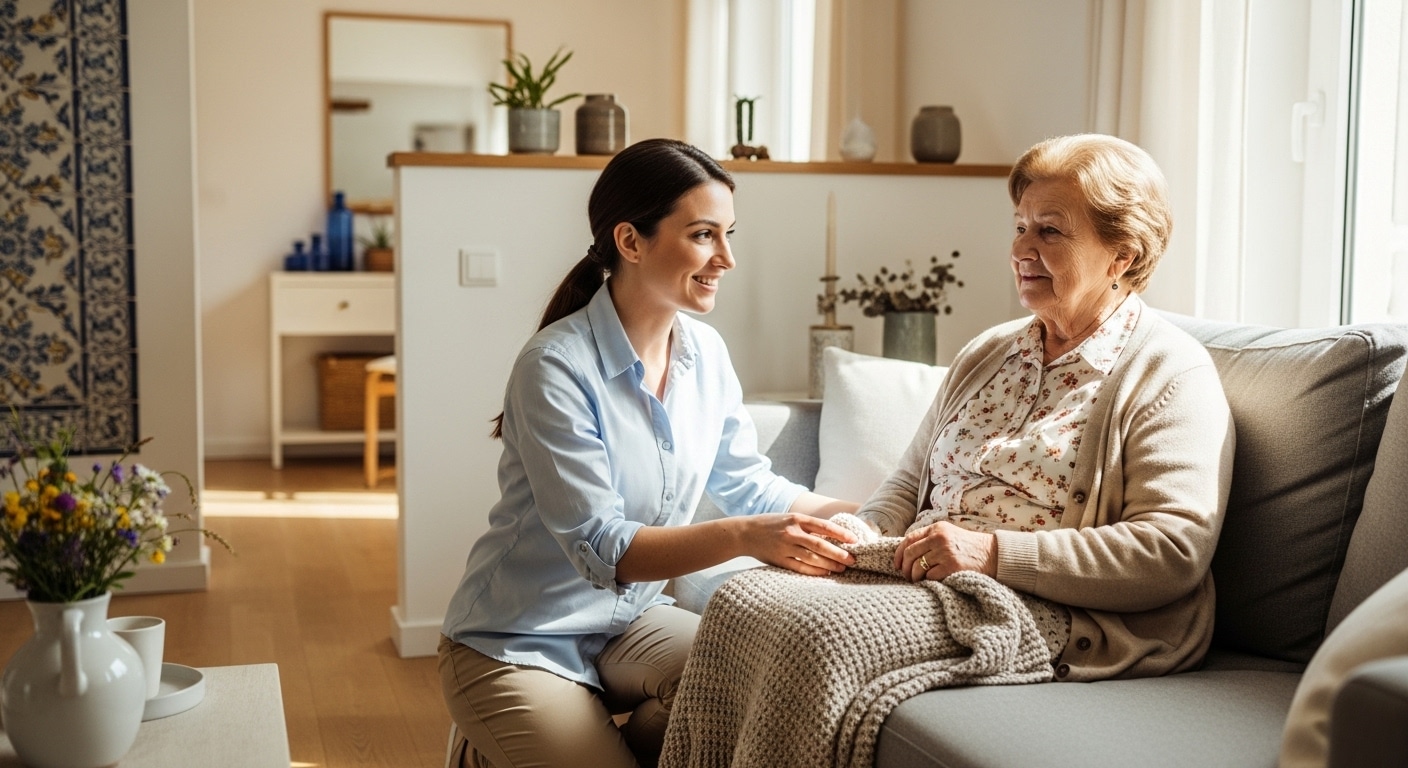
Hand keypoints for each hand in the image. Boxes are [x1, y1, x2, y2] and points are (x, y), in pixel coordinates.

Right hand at [743, 513, 857, 576]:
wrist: (745, 533)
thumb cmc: (771, 525)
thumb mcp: (789, 518)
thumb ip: (807, 526)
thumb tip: (832, 535)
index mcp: (796, 519)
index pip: (824, 526)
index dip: (841, 534)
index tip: (854, 540)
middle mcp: (792, 532)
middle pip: (820, 545)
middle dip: (839, 553)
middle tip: (853, 560)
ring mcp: (785, 547)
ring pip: (812, 558)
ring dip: (830, 564)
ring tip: (842, 568)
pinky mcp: (779, 560)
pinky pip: (800, 568)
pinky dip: (814, 571)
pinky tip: (825, 573)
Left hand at [894, 521, 996, 581]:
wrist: (993, 555)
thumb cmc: (969, 548)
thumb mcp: (949, 535)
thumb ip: (930, 540)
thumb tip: (906, 553)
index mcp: (937, 529)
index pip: (909, 539)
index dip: (899, 553)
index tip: (896, 564)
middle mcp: (939, 538)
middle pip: (910, 554)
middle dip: (904, 567)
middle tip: (907, 576)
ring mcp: (945, 552)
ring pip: (917, 567)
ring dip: (915, 577)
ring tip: (918, 581)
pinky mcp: (951, 566)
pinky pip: (930, 577)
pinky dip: (928, 581)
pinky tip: (933, 582)